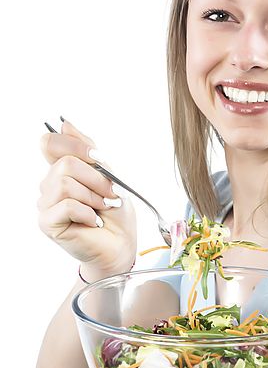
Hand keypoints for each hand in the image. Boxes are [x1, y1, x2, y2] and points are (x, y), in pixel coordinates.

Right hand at [38, 118, 136, 277]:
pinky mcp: (48, 222)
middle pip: (65, 164)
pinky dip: (88, 212)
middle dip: (96, 179)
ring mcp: (46, 204)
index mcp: (63, 170)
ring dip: (94, 197)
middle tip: (110, 194)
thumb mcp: (109, 175)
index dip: (76, 146)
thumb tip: (65, 124)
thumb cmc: (115, 213)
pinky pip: (66, 205)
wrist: (121, 243)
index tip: (98, 159)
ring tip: (102, 209)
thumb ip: (87, 150)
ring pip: (65, 184)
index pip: (51, 143)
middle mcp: (50, 185)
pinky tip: (95, 221)